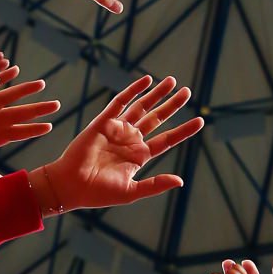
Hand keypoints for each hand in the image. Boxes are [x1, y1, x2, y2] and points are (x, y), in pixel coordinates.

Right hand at [31, 75, 201, 213]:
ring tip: (172, 81)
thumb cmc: (98, 193)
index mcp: (140, 156)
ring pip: (142, 106)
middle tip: (187, 92)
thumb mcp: (131, 191)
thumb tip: (181, 180)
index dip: (184, 130)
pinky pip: (121, 101)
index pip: (167, 139)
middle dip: (172, 105)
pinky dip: (133, 90)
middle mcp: (131, 140)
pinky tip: (146, 80)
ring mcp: (118, 129)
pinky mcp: (103, 121)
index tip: (200, 120)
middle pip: (157, 118)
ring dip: (156, 94)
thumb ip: (155, 185)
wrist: (71, 185)